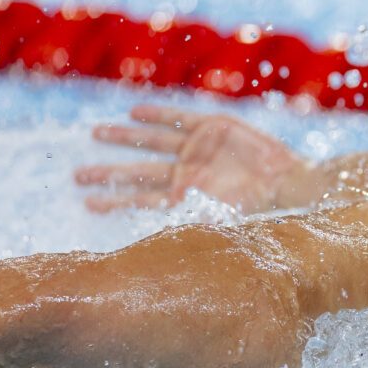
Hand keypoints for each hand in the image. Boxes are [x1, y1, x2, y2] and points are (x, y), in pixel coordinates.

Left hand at [74, 105, 304, 212]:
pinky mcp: (212, 127)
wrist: (289, 181)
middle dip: (109, 173)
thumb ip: (193, 225)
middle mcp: (185, 174)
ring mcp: (196, 150)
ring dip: (124, 138)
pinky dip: (158, 115)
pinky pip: (179, 119)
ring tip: (96, 133)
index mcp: (185, 199)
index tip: (88, 203)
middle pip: (138, 172)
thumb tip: (165, 254)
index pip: (142, 201)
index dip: (115, 202)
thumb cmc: (259, 207)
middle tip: (79, 176)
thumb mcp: (223, 221)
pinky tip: (133, 112)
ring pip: (151, 142)